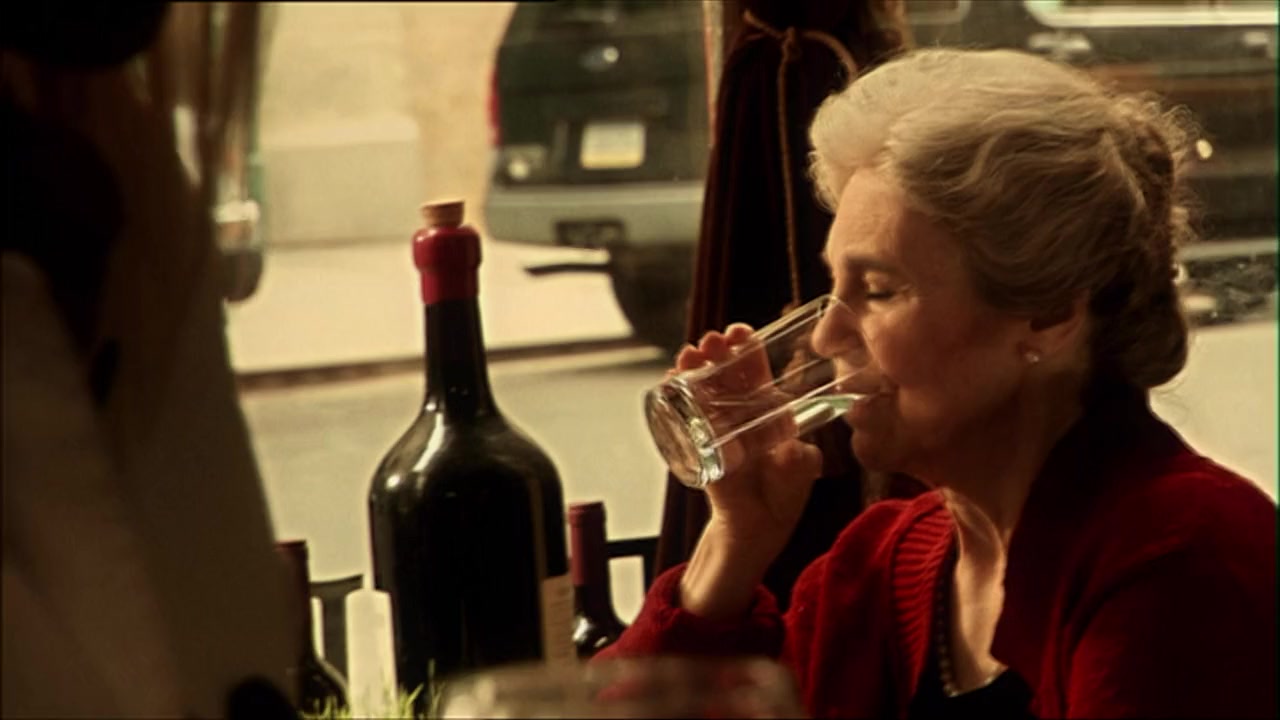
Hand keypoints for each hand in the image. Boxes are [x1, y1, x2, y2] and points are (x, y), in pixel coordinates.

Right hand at [674, 325, 823, 618]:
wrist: (751, 535)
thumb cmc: (780, 503)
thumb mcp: (798, 476)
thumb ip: (798, 463)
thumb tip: (791, 450)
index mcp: (769, 415)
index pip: (758, 374)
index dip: (748, 350)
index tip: (741, 333)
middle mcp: (742, 417)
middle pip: (726, 375)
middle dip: (717, 353)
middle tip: (711, 342)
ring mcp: (717, 429)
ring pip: (703, 389)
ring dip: (694, 368)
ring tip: (687, 355)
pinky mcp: (696, 445)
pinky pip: (684, 415)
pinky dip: (676, 396)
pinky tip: (670, 381)